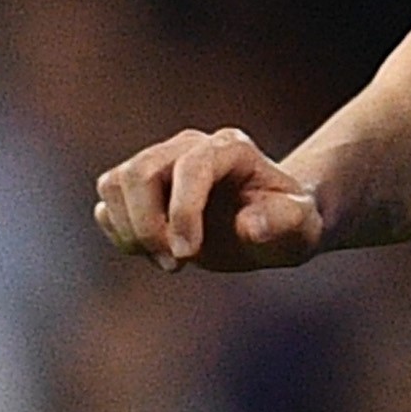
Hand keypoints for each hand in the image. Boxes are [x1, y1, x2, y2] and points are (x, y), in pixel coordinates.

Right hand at [93, 127, 325, 271]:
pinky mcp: (141, 188)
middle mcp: (189, 147)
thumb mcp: (302, 228)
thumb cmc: (289, 224)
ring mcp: (161, 164)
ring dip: (130, 231)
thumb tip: (249, 225)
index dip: (182, 212)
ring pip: (114, 184)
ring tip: (166, 260)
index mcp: (230, 149)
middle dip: (148, 225)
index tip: (187, 256)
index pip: (191, 166)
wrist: (272, 225)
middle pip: (139, 171)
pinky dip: (120, 234)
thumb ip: (285, 222)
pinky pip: (108, 203)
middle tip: (176, 264)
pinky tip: (153, 253)